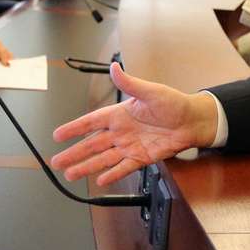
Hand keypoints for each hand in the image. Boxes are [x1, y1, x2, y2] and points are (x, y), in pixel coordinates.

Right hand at [51, 63, 217, 184]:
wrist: (193, 121)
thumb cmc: (174, 103)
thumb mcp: (150, 92)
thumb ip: (130, 83)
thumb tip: (114, 68)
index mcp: (119, 114)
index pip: (91, 122)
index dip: (74, 128)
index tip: (57, 135)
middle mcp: (121, 131)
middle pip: (92, 144)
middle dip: (73, 153)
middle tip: (56, 161)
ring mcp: (130, 146)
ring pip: (103, 159)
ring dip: (86, 166)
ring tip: (70, 175)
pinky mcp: (141, 158)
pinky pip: (122, 168)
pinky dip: (111, 174)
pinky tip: (99, 181)